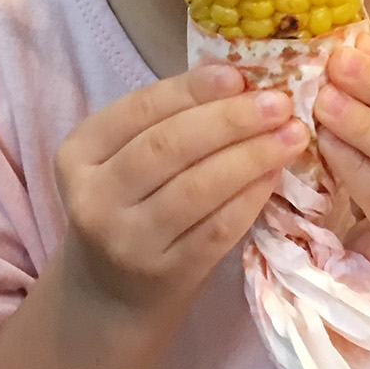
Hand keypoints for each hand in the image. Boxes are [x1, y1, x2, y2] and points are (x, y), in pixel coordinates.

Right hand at [54, 62, 308, 314]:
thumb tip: (235, 76)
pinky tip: (275, 174)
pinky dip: (251, 197)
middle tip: (279, 103)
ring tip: (291, 135)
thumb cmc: (127, 208)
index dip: (191, 89)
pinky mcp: (166, 273)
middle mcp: (95, 198)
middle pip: (168, 147)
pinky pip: (218, 228)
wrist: (111, 294)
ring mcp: (129, 241)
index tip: (239, 74)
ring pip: (197, 188)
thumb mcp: (122, 160)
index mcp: (78, 154)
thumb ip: (166, 120)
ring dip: (251, 156)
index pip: (139, 110)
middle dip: (230, 120)